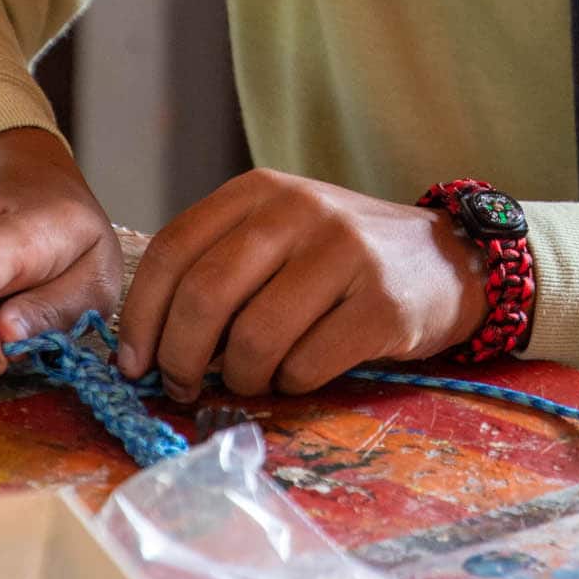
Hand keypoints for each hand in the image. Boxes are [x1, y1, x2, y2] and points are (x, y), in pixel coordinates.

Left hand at [117, 170, 486, 404]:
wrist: (445, 260)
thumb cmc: (338, 259)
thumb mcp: (276, 235)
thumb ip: (216, 267)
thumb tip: (146, 344)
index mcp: (258, 192)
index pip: (173, 251)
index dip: (141, 316)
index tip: (133, 363)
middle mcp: (299, 211)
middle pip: (205, 297)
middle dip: (179, 358)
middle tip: (181, 386)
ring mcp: (345, 254)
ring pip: (254, 340)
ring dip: (241, 378)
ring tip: (254, 378)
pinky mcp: (382, 304)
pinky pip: (306, 365)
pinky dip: (291, 384)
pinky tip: (301, 372)